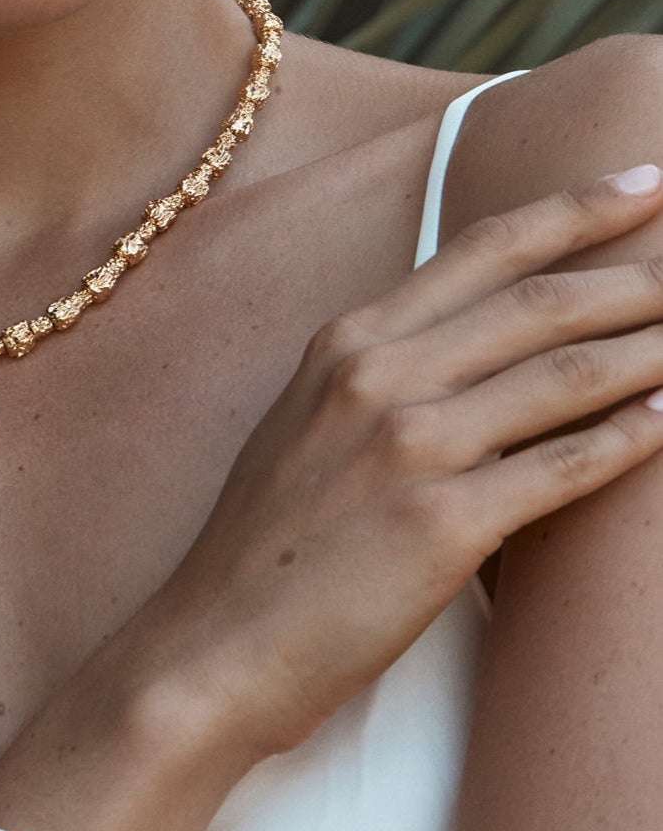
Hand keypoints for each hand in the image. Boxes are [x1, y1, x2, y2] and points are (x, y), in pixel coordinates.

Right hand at [142, 165, 662, 760]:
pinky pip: (562, 468)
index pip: (482, 249)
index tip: (641, 182)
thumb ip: (380, 374)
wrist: (211, 648)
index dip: (573, 210)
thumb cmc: (264, 548)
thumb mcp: (306, 424)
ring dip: (652, 349)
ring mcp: (409, 446)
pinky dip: (631, 440)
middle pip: (538, 301)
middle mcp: (377, 374)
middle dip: (637, 273)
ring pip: (563, 375)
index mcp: (346, 341)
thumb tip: (470, 350)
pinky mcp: (442, 524)